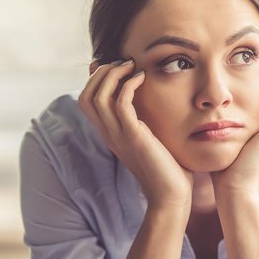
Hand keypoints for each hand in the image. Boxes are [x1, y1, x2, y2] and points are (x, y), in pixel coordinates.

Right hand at [78, 61, 192, 208]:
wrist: (171, 196)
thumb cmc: (168, 169)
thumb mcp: (151, 140)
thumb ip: (144, 122)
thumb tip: (149, 105)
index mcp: (110, 134)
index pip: (87, 100)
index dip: (96, 79)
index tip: (117, 66)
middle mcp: (109, 134)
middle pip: (86, 95)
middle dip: (102, 73)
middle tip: (124, 62)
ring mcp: (118, 136)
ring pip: (98, 96)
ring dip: (113, 74)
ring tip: (131, 65)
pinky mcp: (133, 137)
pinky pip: (121, 103)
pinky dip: (128, 84)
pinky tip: (143, 78)